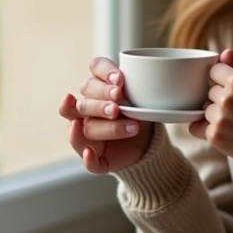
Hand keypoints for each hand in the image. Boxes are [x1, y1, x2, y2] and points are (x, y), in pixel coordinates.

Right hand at [58, 56, 152, 173]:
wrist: (149, 142)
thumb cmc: (140, 112)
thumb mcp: (140, 97)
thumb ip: (135, 88)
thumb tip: (135, 82)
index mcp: (99, 87)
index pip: (93, 70)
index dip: (103, 72)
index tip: (120, 79)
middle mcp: (87, 110)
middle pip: (83, 103)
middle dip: (100, 104)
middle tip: (118, 104)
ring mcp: (89, 136)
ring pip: (88, 129)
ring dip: (107, 127)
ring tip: (132, 127)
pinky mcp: (98, 159)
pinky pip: (88, 162)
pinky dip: (88, 158)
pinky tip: (89, 152)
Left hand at [189, 49, 232, 161]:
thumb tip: (224, 53)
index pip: (214, 70)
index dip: (222, 79)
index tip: (232, 88)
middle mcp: (227, 98)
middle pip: (209, 90)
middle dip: (218, 97)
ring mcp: (220, 118)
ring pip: (204, 109)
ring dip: (213, 114)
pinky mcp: (214, 136)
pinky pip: (196, 127)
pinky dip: (206, 129)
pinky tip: (225, 130)